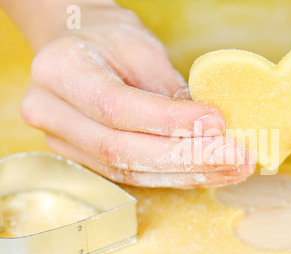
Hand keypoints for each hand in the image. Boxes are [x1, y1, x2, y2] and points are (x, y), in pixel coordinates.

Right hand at [18, 3, 253, 187]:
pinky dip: (174, 176)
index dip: (169, 121)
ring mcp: (64, 143)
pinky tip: (209, 174)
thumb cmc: (110, 40)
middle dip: (187, 158)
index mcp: (60, 72)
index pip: (116, 107)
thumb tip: (211, 130)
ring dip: (187, 174)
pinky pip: (132, 176)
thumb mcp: (142, 50)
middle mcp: (52, 113)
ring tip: (232, 169)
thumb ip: (169, 92)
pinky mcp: (85, 159)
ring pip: (130, 172)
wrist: (78, 48)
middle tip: (237, 158)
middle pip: (122, 150)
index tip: (217, 123)